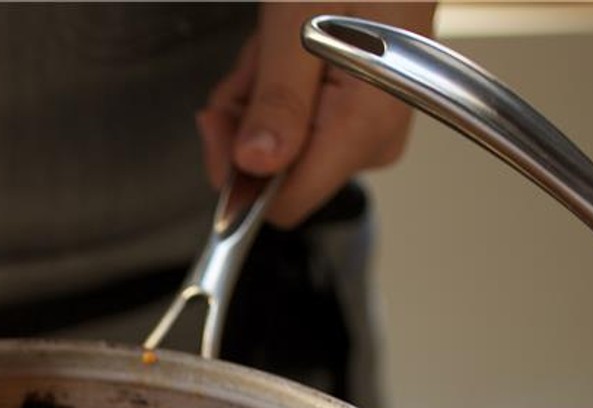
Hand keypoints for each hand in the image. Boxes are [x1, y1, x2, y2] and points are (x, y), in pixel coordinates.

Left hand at [197, 3, 435, 227]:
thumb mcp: (299, 21)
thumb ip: (279, 98)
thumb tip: (255, 164)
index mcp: (364, 126)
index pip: (283, 202)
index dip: (239, 171)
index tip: (220, 116)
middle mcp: (371, 141)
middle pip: (275, 172)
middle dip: (247, 119)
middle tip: (256, 61)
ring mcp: (366, 131)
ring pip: (278, 147)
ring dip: (258, 97)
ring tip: (275, 45)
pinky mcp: (357, 118)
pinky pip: (296, 124)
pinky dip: (275, 89)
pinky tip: (285, 51)